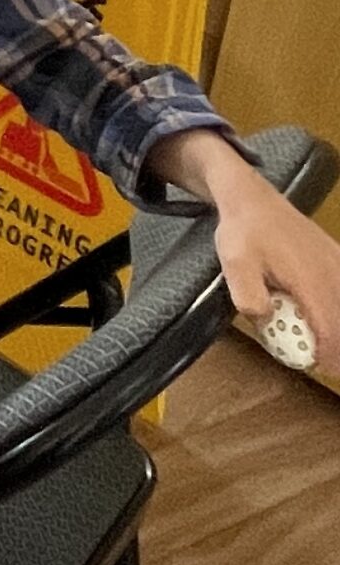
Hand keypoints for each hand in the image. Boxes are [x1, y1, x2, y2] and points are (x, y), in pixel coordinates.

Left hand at [154, 131, 339, 355]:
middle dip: (331, 345)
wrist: (253, 199)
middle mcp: (334, 275)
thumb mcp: (235, 265)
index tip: (313, 365)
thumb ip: (249, 297)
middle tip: (311, 354)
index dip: (326, 356)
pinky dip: (334, 307)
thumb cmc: (244, 232)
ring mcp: (338, 266)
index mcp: (312, 281)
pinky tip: (316, 310)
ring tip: (312, 336)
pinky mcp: (337, 259)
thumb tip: (267, 321)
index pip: (332, 332)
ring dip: (333, 326)